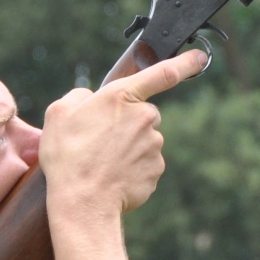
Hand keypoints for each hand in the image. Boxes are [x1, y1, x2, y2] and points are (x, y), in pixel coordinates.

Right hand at [40, 50, 206, 259]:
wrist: (82, 202)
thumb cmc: (68, 156)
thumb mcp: (59, 113)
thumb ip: (80, 97)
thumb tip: (90, 99)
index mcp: (122, 97)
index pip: (162, 73)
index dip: (184, 62)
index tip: (201, 57)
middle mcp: (145, 118)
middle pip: (142, 115)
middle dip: (126, 124)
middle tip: (99, 140)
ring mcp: (154, 146)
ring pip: (143, 141)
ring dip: (127, 149)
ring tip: (101, 162)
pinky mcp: (156, 170)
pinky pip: (145, 164)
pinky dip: (131, 170)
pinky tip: (112, 177)